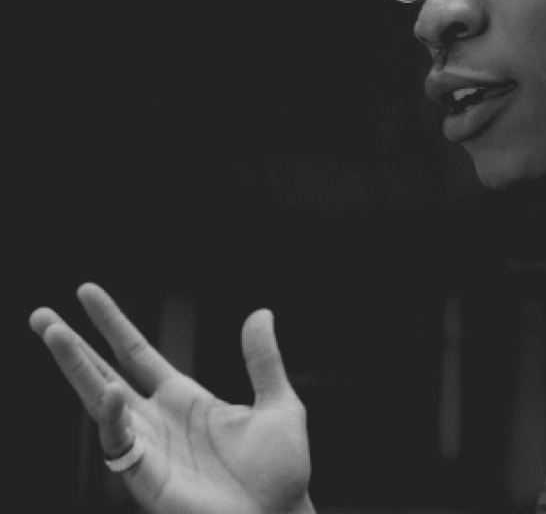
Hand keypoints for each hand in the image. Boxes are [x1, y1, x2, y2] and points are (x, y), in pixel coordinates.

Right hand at [30, 284, 311, 513]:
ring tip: (53, 332)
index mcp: (185, 399)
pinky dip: (113, 417)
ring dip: (75, 368)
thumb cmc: (281, 472)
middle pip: (104, 373)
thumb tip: (261, 313)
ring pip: (99, 401)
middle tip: (41, 315)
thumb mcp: (278, 404)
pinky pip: (120, 443)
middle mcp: (158, 420)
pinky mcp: (146, 477)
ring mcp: (148, 448)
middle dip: (72, 346)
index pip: (137, 354)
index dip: (112, 324)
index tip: (87, 292)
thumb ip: (263, 360)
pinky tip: (112, 390)